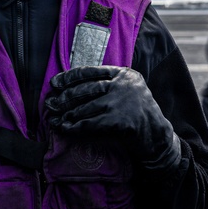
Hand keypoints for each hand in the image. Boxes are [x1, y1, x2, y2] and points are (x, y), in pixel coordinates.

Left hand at [45, 65, 180, 172]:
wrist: (157, 137)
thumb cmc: (137, 114)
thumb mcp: (127, 90)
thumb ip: (106, 84)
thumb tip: (70, 88)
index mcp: (124, 73)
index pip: (90, 71)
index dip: (69, 77)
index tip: (55, 83)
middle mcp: (123, 85)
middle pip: (86, 89)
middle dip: (65, 98)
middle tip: (50, 104)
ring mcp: (122, 102)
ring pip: (87, 107)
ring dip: (67, 114)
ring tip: (55, 119)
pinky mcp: (121, 121)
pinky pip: (91, 124)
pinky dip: (75, 127)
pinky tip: (66, 129)